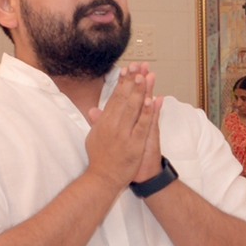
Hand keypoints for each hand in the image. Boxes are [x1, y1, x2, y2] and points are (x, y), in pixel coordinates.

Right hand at [82, 64, 159, 189]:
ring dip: (140, 91)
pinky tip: (152, 100)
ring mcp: (124, 134)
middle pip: (124, 98)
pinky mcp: (134, 144)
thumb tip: (93, 110)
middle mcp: (113, 125)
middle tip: (138, 65)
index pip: (114, 98)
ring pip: (133, 108)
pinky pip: (142, 125)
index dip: (121, 83)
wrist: (103, 179)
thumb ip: (97, 122)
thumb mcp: (94, 138)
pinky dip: (148, 112)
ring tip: (145, 76)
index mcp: (104, 122)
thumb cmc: (100, 158)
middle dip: (132, 81)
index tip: (126, 69)